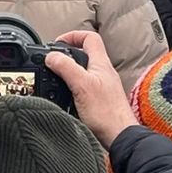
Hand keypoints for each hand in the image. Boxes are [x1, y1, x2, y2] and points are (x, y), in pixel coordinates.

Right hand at [47, 29, 137, 148]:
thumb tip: (51, 56)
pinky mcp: (100, 102)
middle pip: (85, 54)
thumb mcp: (81, 85)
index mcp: (101, 64)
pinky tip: (65, 97)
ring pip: (84, 72)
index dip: (73, 35)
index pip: (90, 38)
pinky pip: (84, 88)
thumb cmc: (106, 113)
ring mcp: (103, 87)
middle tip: (53, 60)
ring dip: (69, 72)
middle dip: (67, 55)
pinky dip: (72, 88)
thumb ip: (66, 67)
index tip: (58, 43)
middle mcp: (103, 73)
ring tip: (55, 77)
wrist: (120, 137)